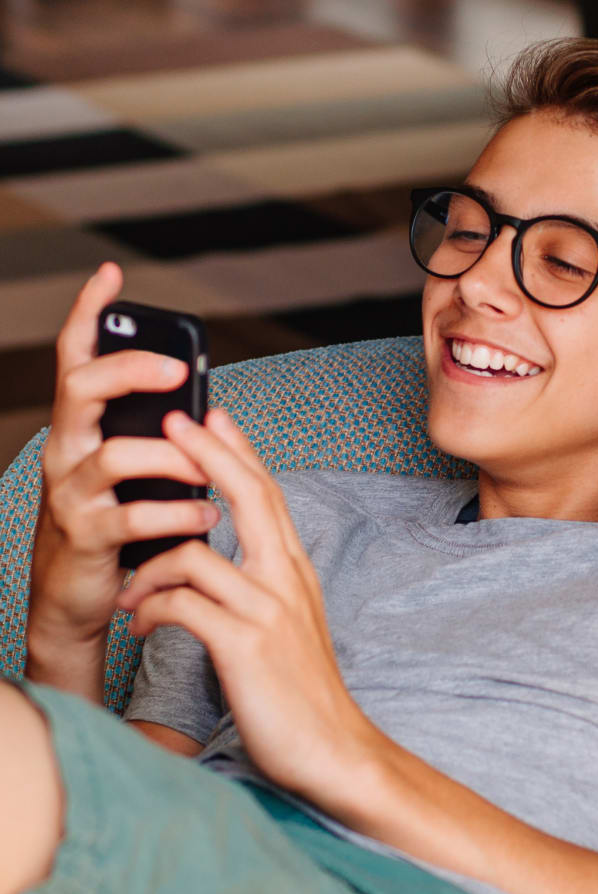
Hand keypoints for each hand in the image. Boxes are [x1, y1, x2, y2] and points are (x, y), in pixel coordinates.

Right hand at [29, 264, 217, 651]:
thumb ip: (150, 437)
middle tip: (175, 370)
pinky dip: (178, 514)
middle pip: (82, 388)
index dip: (89, 314)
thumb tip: (199, 408)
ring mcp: (70, 493)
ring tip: (210, 475)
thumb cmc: (113, 521)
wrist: (76, 594)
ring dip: (174, 459)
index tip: (112, 273)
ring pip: (116, 455)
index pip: (76, 359)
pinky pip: (132, 516)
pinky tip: (206, 517)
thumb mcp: (128, 472)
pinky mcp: (85, 536)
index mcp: (80, 428)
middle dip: (129, 369)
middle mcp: (65, 451)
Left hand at [120, 409, 379, 808]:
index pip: (268, 493)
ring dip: (151, 565)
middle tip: (175, 421)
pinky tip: (143, 626)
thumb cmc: (301, 685)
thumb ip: (261, 583)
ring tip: (130, 591)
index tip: (214, 416)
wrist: (334, 745)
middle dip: (209, 453)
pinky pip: (183, 605)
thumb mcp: (288, 620)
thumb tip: (220, 557)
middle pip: (249, 495)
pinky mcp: (245, 645)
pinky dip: (152, 608)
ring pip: (197, 553)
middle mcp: (286, 578)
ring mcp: (268, 609)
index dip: (239, 451)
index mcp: (295, 569)